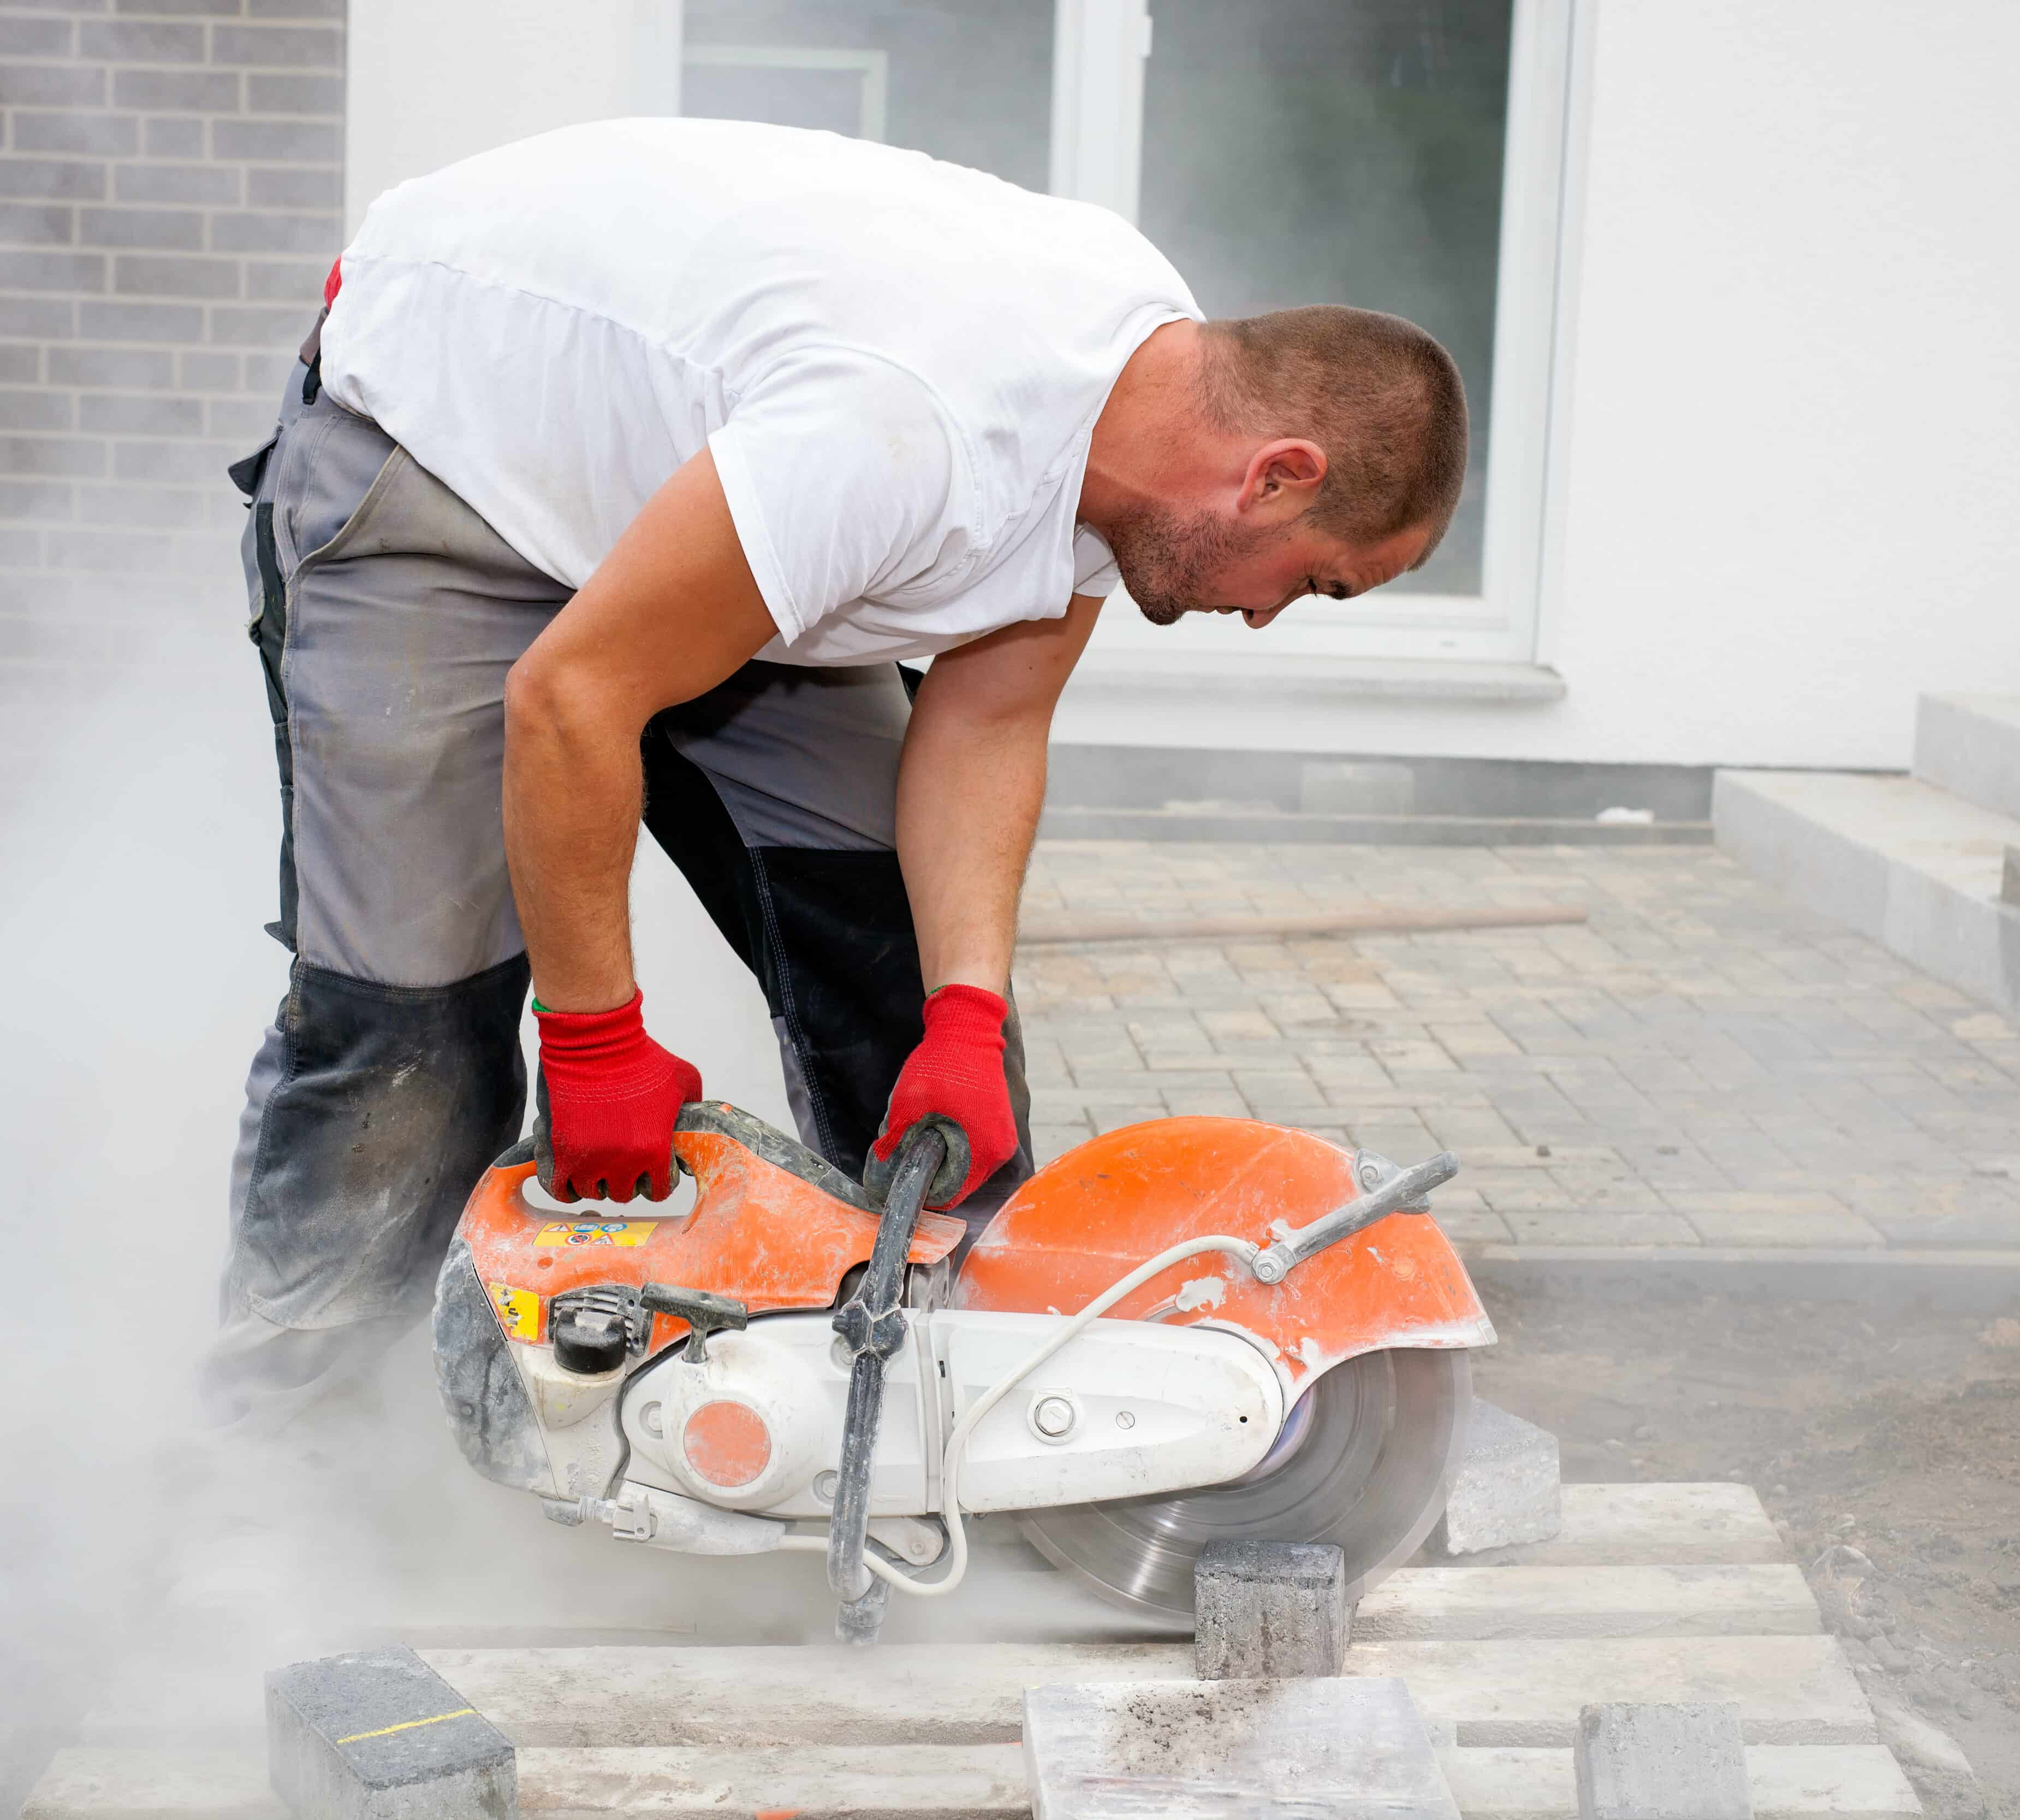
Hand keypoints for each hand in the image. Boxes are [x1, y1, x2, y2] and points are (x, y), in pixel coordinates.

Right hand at [533, 988, 700, 1202]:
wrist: (596, 1041)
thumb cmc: (641, 1057)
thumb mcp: (683, 1080)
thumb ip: (692, 1108)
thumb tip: (694, 1129)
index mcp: (654, 1149)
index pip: (659, 1190)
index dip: (656, 1181)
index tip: (650, 1172)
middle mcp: (621, 1161)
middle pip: (623, 1193)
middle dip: (626, 1181)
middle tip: (623, 1165)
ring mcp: (588, 1158)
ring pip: (593, 1193)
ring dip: (597, 1182)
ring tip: (598, 1167)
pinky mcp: (559, 1150)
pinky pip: (559, 1188)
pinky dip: (565, 1188)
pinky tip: (572, 1178)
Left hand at [868, 984, 1015, 1209]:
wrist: (968, 1029)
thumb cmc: (941, 1065)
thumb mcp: (907, 1106)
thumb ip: (895, 1141)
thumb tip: (882, 1165)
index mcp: (983, 1152)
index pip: (950, 1195)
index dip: (921, 1189)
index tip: (901, 1174)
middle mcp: (1000, 1151)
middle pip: (959, 1182)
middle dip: (931, 1171)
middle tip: (906, 1150)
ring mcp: (1003, 1138)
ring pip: (966, 1166)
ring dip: (942, 1157)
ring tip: (922, 1133)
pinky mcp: (1000, 1126)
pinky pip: (974, 1149)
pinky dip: (954, 1144)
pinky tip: (937, 1124)